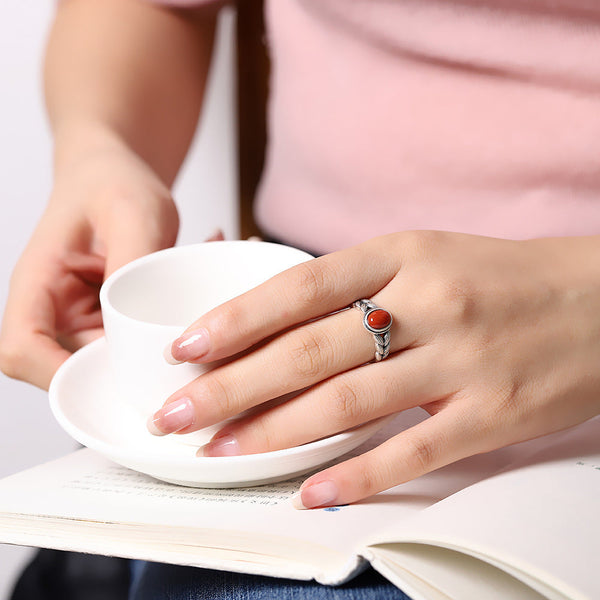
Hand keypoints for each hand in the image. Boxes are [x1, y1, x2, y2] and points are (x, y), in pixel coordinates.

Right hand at [0, 135, 178, 388]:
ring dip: (152, 352)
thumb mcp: (134, 213)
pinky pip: (132, 347)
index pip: (21, 350)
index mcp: (38, 284)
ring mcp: (81, 322)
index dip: (56, 375)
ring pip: (109, 365)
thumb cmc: (112, 184)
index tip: (112, 375)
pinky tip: (188, 307)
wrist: (114, 178)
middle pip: (71, 371)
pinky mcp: (108, 324)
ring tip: (189, 316)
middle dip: (124, 373)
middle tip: (176, 350)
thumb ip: (133, 264)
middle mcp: (54, 312)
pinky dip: (163, 336)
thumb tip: (139, 323)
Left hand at [151, 232, 599, 506]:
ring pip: (348, 402)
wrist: (594, 300)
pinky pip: (413, 449)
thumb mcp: (422, 256)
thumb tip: (273, 320)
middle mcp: (427, 302)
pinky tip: (312, 492)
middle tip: (177, 413)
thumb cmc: (495, 277)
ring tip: (221, 451)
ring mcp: (461, 359)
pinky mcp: (492, 412)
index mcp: (402, 254)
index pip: (300, 286)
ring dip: (275, 432)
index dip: (237, 319)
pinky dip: (357, 475)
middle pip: (310, 350)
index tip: (186, 348)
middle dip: (233, 386)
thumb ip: (353, 287)